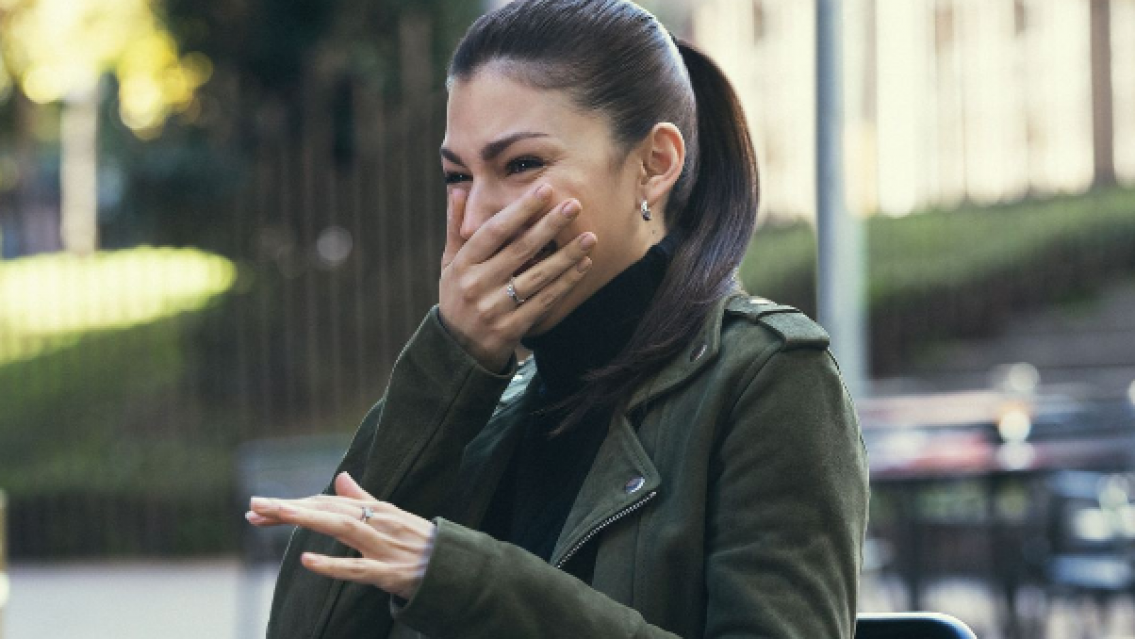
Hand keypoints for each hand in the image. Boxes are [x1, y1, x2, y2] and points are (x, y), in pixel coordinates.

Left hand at [246, 472, 434, 600]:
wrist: (454, 568)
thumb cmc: (420, 541)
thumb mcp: (393, 515)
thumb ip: (364, 497)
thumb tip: (341, 476)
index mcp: (376, 509)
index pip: (327, 501)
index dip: (294, 503)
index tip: (261, 507)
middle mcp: (378, 522)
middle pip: (328, 510)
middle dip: (290, 507)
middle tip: (254, 506)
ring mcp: (383, 547)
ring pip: (341, 529)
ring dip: (307, 519)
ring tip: (275, 514)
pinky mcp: (388, 574)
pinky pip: (356, 570)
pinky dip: (332, 565)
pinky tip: (306, 561)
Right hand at [439, 183, 596, 371]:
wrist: (456, 350)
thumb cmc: (457, 297)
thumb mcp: (448, 264)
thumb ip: (455, 228)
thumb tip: (457, 188)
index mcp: (462, 264)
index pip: (493, 231)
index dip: (520, 210)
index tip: (544, 189)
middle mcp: (476, 285)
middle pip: (519, 250)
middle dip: (549, 225)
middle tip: (574, 205)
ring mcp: (494, 309)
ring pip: (537, 277)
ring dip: (566, 256)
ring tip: (590, 236)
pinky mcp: (511, 329)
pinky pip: (544, 302)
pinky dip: (566, 283)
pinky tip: (583, 265)